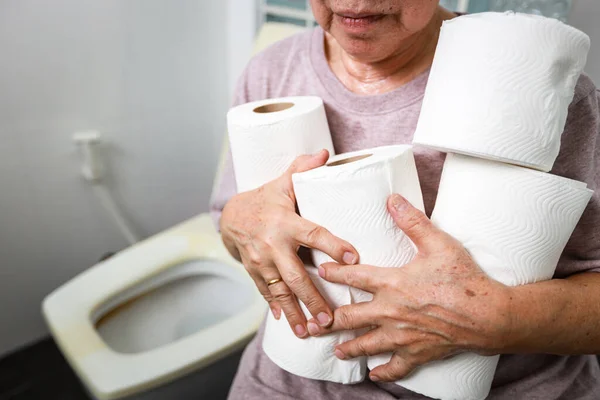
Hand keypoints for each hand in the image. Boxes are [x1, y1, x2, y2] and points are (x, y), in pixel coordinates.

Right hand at [220, 150, 359, 337]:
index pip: (313, 233)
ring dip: (296, 312)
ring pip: (280, 291)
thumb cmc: (265, 199)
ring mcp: (261, 262)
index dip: (333, 245)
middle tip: (330, 318)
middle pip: (295, 275)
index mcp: (285, 221)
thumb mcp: (282, 183)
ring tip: (311, 331)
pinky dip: (277, 308)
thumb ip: (303, 169)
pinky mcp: (254, 272)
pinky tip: (288, 323)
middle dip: (313, 298)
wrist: (231, 216)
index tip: (353, 257)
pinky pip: (266, 293)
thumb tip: (325, 153)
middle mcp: (272, 245)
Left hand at [314, 194, 512, 381]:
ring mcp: (402, 336)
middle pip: (350, 317)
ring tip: (336, 349)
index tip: (320, 271)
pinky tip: (374, 373)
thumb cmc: (465, 279)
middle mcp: (390, 312)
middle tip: (315, 321)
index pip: (354, 276)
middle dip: (330, 319)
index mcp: (392, 284)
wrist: (490, 316)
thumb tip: (393, 199)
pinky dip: (383, 372)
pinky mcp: (418, 353)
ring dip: (348, 347)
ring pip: (366, 345)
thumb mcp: (438, 244)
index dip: (334, 272)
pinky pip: (395, 367)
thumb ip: (412, 222)